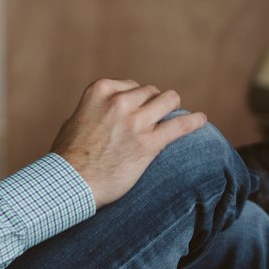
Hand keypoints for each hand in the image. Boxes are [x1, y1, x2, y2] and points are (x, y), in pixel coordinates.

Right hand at [51, 78, 206, 208]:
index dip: (137, 99)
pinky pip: (180, 125)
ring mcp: (135, 122)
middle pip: (151, 92)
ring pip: (169, 101)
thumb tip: (99, 112)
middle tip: (155, 117)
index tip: (138, 109)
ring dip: (172, 108)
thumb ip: (91, 111)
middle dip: (154, 103)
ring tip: (174, 115)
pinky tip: (201, 120)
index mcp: (99, 91)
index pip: (130, 86)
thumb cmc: (67, 156)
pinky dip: (194, 121)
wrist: (70, 183)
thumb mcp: (73, 121)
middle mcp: (119, 102)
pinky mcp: (148, 144)